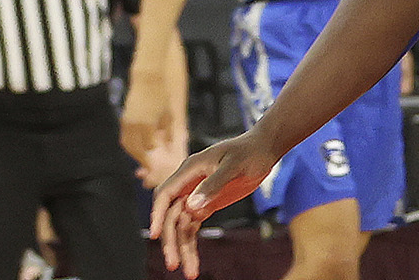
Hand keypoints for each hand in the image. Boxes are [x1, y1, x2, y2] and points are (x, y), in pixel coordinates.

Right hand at [120, 66, 186, 184]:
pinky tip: (136, 148)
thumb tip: (169, 148)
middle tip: (149, 168)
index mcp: (148, 124)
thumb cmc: (162, 97)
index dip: (153, 157)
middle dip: (142, 160)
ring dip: (133, 154)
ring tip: (142, 160)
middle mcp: (136, 124)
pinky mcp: (124, 117)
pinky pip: (124, 137)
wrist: (148, 79)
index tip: (157, 167)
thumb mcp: (168, 116)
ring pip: (127, 144)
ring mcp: (128, 120)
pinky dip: (129, 145)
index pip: (149, 147)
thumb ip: (168, 133)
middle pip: (136, 149)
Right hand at [149, 134, 282, 275]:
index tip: (156, 235)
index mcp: (190, 170)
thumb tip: (191, 207)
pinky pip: (193, 227)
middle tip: (173, 264)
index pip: (166, 194)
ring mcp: (197, 195)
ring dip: (182, 247)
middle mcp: (189, 184)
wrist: (262, 150)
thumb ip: (212, 186)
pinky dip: (192, 244)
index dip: (157, 214)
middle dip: (170, 239)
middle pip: (171, 215)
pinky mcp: (206, 203)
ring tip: (189, 272)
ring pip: (181, 225)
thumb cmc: (248, 154)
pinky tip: (194, 262)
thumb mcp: (233, 167)